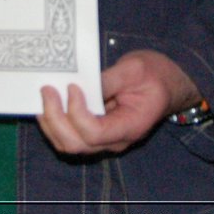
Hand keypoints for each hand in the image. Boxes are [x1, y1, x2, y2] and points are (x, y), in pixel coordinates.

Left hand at [37, 50, 199, 154]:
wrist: (168, 85)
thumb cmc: (155, 75)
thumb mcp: (135, 69)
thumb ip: (108, 79)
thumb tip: (79, 84)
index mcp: (131, 126)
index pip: (95, 132)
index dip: (77, 113)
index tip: (72, 87)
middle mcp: (115, 140)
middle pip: (76, 144)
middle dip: (56, 118)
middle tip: (47, 90)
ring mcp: (105, 140)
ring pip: (69, 144)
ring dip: (51, 123)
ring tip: (45, 96)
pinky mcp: (95, 133)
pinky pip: (70, 137)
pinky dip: (55, 123)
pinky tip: (50, 103)